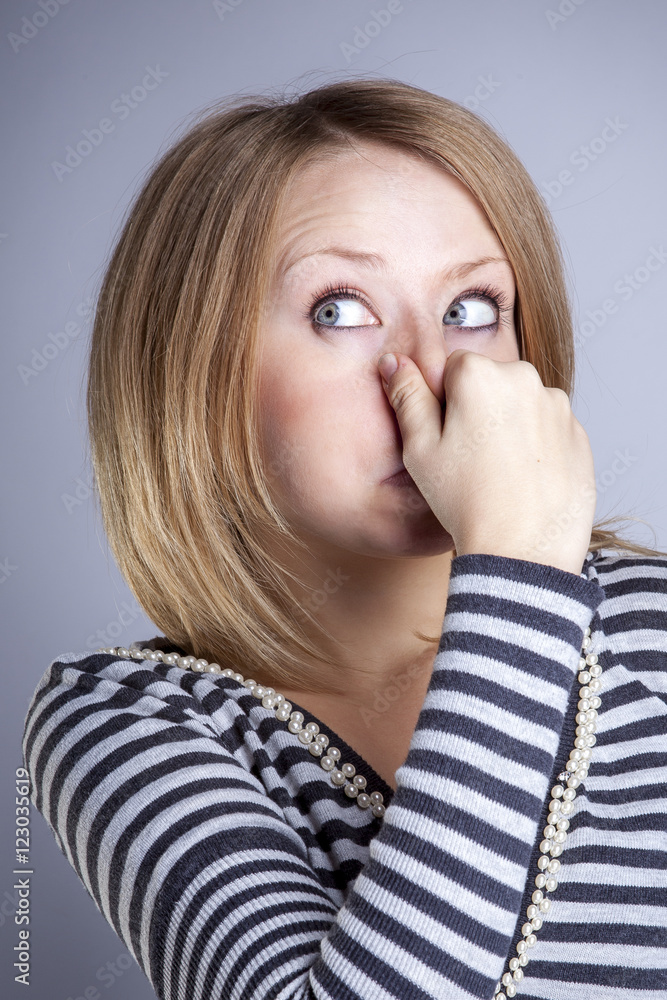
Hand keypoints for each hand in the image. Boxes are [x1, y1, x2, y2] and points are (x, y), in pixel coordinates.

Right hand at [378, 349, 595, 575]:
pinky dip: (535, 447)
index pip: (452, 368)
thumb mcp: (420, 449)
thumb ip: (407, 396)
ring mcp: (558, 407)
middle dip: (477, 409)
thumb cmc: (465, 500)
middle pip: (489, 382)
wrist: (523, 550)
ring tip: (497, 473)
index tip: (445, 438)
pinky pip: (547, 430)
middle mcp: (525, 378)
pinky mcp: (578, 435)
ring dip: (507, 426)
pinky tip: (522, 480)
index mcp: (480, 373)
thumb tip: (393, 362)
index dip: (442, 403)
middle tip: (468, 459)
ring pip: (520, 405)